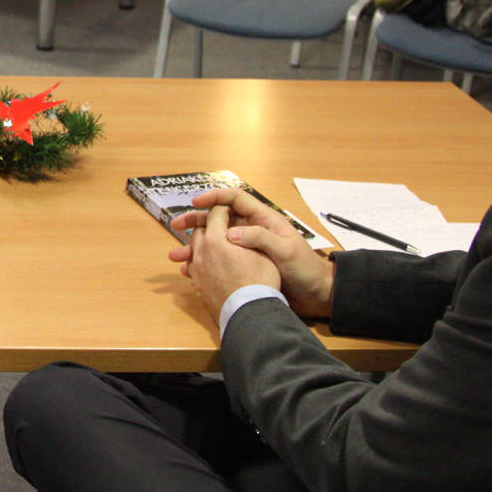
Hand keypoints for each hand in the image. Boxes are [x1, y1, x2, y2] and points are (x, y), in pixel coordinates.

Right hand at [167, 188, 335, 318]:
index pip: (235, 200)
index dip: (214, 198)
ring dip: (195, 247)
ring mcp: (247, 249)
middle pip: (219, 220)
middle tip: (175, 227)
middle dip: (196, 222)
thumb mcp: (286, 250)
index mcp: (264, 220)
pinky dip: (204, 265)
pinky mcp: (245, 265)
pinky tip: (190, 272)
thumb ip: (260, 238)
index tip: (195, 203)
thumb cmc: (305, 268)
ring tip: (176, 257)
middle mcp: (252, 231)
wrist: (317, 294)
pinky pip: (219, 261)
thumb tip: (229, 233)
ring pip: (215, 242)